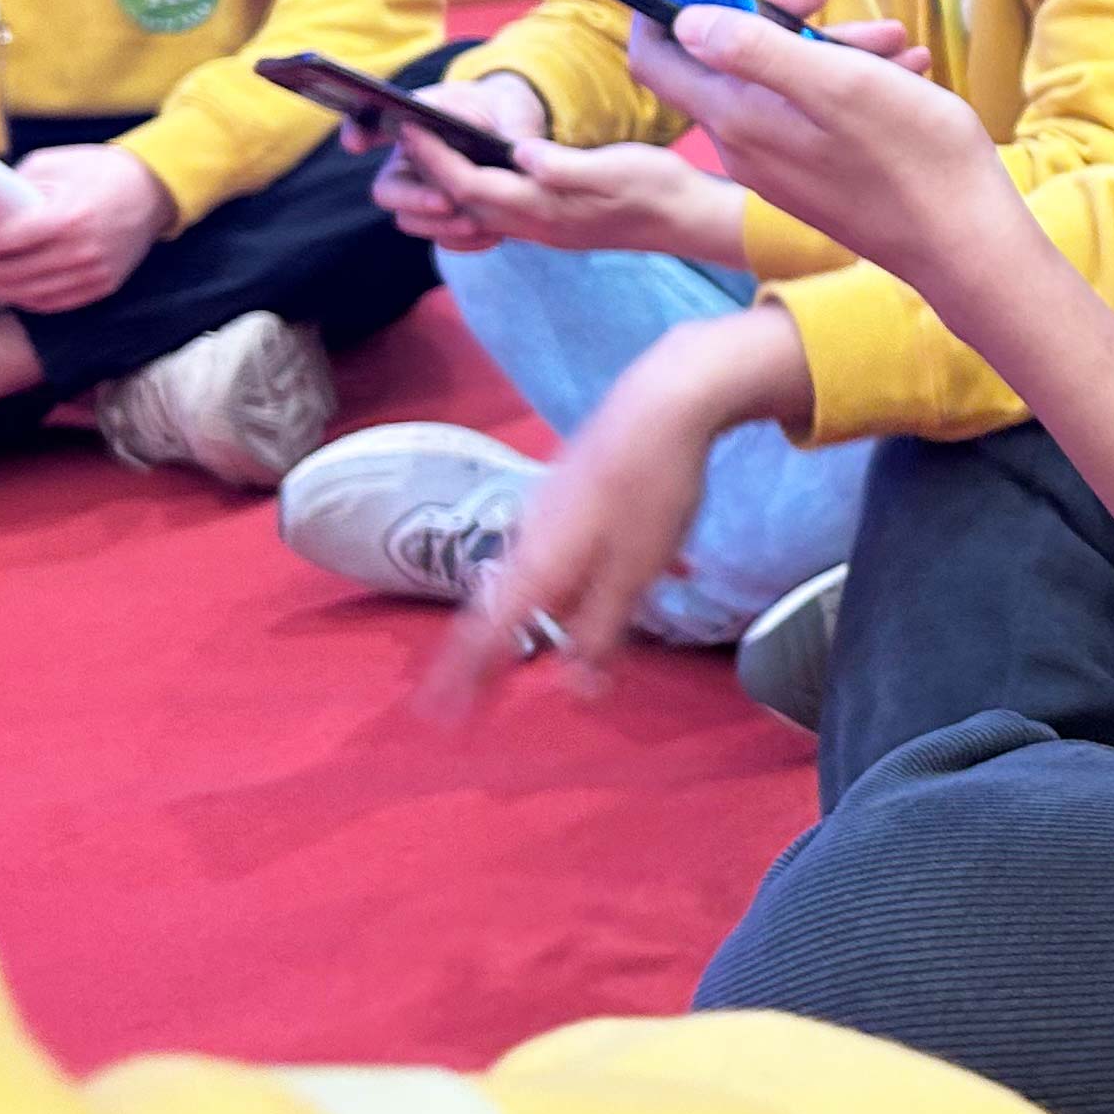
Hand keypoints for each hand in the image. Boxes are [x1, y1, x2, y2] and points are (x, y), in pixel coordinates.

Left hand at [0, 142, 174, 313]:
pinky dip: (25, 300)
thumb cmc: (99, 171)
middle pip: (14, 273)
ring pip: (31, 293)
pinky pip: (54, 302)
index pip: (11, 241)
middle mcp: (82, 250)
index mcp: (69, 216)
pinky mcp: (103, 286)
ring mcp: (94, 272)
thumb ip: (19, 186)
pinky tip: (5, 291)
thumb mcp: (55, 164)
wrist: (154, 190)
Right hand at [364, 73, 547, 253]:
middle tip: (444, 201)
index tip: (357, 142)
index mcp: (411, 127)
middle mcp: (409, 165)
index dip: (356, 132)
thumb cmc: (504, 110)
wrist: (520, 137)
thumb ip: (506, 123)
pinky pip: (445, 240)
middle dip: (412, 198)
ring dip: (438, 226)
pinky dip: (464, 242)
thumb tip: (516, 151)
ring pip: (411, 221)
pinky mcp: (449, 222)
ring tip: (472, 222)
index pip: (367, 126)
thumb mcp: (507, 103)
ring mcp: (424, 197)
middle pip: (387, 190)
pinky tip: (492, 235)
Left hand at [383, 135, 751, 264]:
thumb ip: (563, 165)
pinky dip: (478, 195)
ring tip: (433, 153)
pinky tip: (479, 174)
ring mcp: (548, 229)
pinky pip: (502, 215)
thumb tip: (519, 153)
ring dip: (450, 186)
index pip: (473, 185)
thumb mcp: (614, 166)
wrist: (691, 220)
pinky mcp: (558, 226)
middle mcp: (539, 225)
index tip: (412, 129)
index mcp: (546, 208)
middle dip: (432, 172)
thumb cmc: (658, 188)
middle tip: (408, 138)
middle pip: (466, 204)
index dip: (437, 159)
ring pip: (481, 213)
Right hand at [429, 312, 808, 713]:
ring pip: (557, 574)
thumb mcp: (632, 577)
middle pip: (511, 605)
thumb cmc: (649, 494)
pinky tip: (675, 565)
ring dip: (579, 607)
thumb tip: (577, 690)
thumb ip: (601, 635)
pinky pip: (588, 544)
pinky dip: (615, 568)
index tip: (439, 716)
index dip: (462, 678)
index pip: (483, 634)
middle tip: (494, 684)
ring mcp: (553, 507)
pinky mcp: (579, 486)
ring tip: (607, 629)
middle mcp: (531, 537)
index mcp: (536, 565)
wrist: (665, 398)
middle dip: (509, 648)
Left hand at [624, 0, 1004, 303]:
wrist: (966, 246)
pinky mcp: (815, 180)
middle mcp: (746, 148)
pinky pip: (812, 114)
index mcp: (738, 120)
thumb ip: (756, 50)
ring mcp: (781, 167)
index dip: (666, 7)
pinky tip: (904, 72)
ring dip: (826, 48)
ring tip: (894, 37)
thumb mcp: (839, 84)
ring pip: (779, 84)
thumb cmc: (912, 160)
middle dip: (774, 16)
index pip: (656, 58)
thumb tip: (686, 20)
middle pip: (724, 61)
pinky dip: (848, 83)